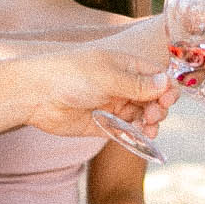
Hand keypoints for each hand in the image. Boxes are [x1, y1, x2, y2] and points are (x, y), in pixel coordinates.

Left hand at [25, 39, 177, 139]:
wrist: (36, 94)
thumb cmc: (71, 75)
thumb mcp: (109, 76)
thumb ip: (138, 84)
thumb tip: (167, 83)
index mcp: (125, 66)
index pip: (156, 77)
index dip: (167, 89)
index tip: (168, 101)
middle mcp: (121, 85)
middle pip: (152, 98)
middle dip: (159, 108)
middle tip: (153, 116)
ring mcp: (112, 105)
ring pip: (141, 116)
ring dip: (150, 123)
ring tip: (148, 129)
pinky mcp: (101, 124)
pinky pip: (124, 131)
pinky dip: (135, 135)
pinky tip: (141, 137)